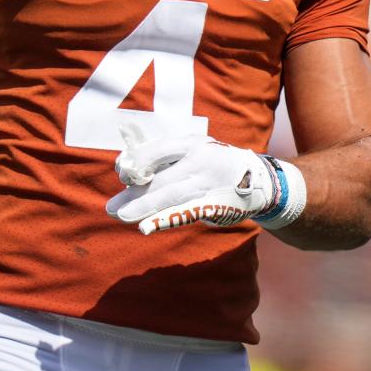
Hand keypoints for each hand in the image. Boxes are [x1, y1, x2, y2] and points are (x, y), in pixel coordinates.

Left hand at [106, 125, 276, 233]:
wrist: (258, 180)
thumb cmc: (214, 163)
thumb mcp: (194, 149)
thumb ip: (164, 154)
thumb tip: (126, 162)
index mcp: (192, 144)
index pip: (158, 150)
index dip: (137, 162)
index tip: (122, 174)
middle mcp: (200, 161)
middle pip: (160, 178)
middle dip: (134, 194)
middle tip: (111, 208)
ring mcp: (208, 183)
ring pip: (170, 196)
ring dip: (143, 207)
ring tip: (122, 215)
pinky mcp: (214, 204)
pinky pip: (186, 212)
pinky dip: (165, 220)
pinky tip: (147, 227)